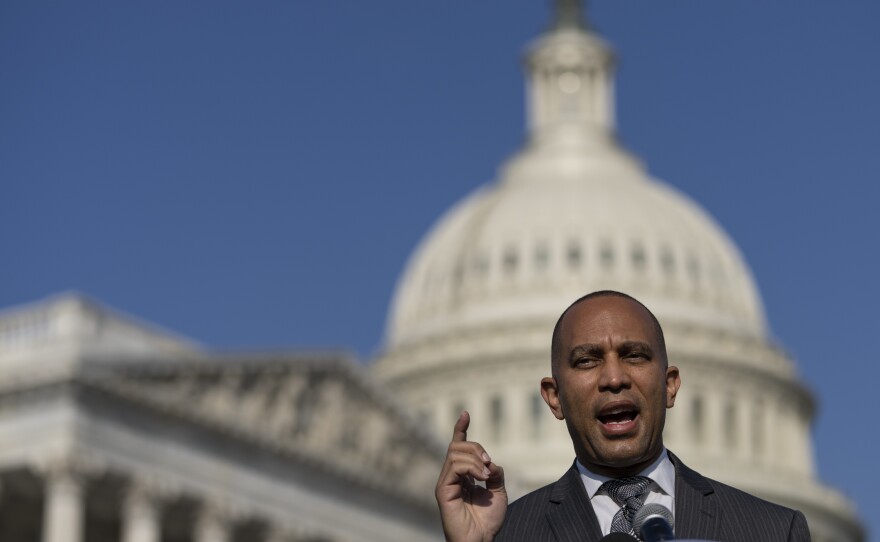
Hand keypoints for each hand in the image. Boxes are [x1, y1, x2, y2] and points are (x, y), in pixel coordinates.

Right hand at [435, 411, 507, 541]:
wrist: (480, 541)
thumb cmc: (487, 522)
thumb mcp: (498, 493)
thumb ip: (495, 474)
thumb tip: (492, 462)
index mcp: (462, 475)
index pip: (458, 446)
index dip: (461, 429)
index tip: (466, 414)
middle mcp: (451, 476)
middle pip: (457, 446)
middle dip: (476, 447)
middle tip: (490, 463)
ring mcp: (445, 482)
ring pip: (455, 453)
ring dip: (476, 459)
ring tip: (487, 475)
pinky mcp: (443, 490)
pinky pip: (454, 466)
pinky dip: (472, 467)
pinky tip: (482, 477)